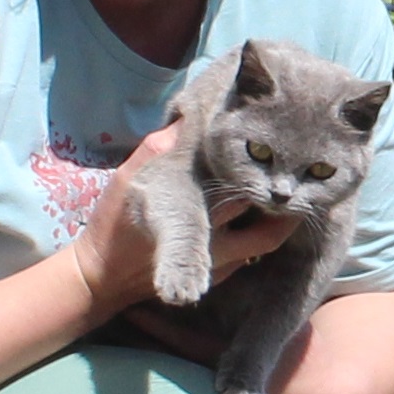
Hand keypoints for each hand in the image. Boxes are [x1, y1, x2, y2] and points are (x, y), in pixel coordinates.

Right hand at [69, 127, 291, 321]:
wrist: (104, 276)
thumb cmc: (114, 223)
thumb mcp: (128, 179)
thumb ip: (157, 149)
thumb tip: (188, 116)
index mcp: (194, 211)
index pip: (243, 188)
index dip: (262, 168)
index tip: (272, 147)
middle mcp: (215, 240)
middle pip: (265, 214)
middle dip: (275, 191)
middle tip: (288, 167)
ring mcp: (220, 262)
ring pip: (267, 239)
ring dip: (279, 217)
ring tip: (283, 191)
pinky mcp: (219, 276)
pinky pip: (252, 256)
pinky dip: (260, 234)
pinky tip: (261, 216)